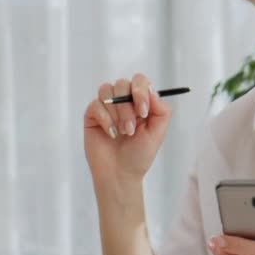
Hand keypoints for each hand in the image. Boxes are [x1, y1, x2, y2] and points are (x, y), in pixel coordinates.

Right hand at [83, 73, 171, 199]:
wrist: (120, 174)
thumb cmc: (139, 154)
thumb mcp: (158, 132)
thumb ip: (161, 109)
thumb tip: (151, 90)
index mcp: (140, 102)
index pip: (140, 81)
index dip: (141, 91)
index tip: (144, 112)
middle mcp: (123, 101)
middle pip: (122, 83)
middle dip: (127, 107)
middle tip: (131, 128)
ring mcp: (107, 107)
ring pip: (107, 90)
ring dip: (116, 112)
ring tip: (122, 132)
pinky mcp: (92, 115)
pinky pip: (95, 104)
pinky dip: (105, 119)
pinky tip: (111, 134)